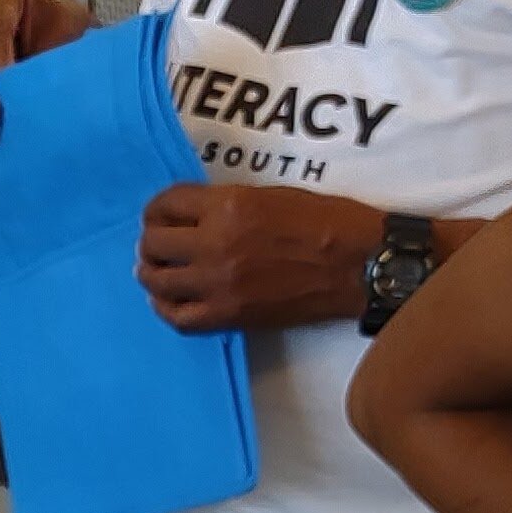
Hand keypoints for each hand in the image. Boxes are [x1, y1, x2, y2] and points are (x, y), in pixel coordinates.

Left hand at [137, 177, 381, 333]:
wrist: (359, 265)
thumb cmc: (326, 222)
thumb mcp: (272, 195)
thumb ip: (227, 203)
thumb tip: (193, 216)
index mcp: (227, 206)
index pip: (166, 204)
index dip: (157, 209)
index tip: (160, 215)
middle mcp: (214, 244)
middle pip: (154, 243)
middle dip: (152, 241)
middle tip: (159, 244)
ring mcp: (218, 283)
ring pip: (157, 281)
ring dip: (152, 273)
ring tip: (159, 270)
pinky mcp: (229, 315)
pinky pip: (178, 317)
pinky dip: (166, 308)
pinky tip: (169, 300)